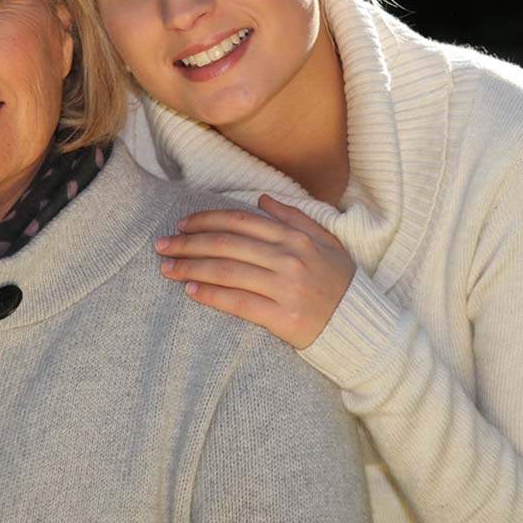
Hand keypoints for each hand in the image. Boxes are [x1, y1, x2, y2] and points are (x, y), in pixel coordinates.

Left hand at [156, 195, 354, 349]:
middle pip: (226, 244)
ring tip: (167, 269)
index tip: (182, 224)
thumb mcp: (326, 241)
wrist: (360, 324)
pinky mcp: (282, 318)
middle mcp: (289, 258)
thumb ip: (294, 217)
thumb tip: (261, 198)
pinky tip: (191, 292)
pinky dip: (211, 295)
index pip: (240, 221)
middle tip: (162, 246)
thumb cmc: (340, 281)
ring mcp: (285, 288)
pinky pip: (238, 303)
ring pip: (227, 271)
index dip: (206, 220)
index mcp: (295, 237)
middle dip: (188, 243)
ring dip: (191, 268)